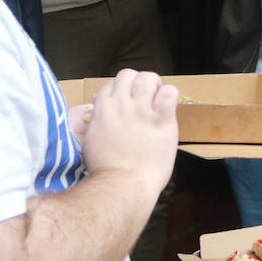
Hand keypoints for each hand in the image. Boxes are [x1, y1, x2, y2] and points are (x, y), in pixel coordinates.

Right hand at [81, 69, 177, 196]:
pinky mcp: (162, 120)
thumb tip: (99, 107)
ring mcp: (142, 111)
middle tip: (144, 100)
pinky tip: (168, 109)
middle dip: (136, 83)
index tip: (126, 103)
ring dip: (154, 86)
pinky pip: (169, 93)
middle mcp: (121, 105)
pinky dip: (170, 96)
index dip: (120, 92)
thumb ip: (97, 121)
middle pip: (128, 74)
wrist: (122, 186)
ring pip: (148, 78)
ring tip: (157, 102)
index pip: (111, 84)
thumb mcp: (91, 141)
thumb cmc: (105, 170)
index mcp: (103, 110)